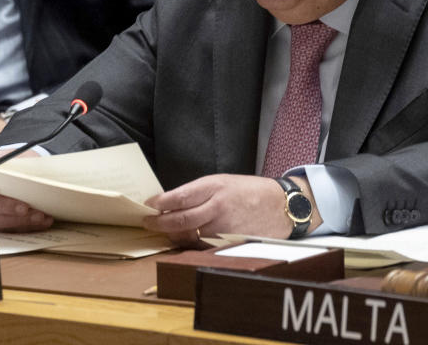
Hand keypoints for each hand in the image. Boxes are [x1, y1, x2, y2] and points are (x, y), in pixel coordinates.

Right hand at [0, 150, 52, 231]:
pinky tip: (43, 220)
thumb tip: (24, 176)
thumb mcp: (16, 156)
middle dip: (6, 207)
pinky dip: (28, 225)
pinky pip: (10, 228)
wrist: (23, 169)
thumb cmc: (17, 161)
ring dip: (20, 220)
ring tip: (39, 215)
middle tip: (24, 207)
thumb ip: (14, 165)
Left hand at [142, 174, 321, 245]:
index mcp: (214, 187)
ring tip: (164, 229)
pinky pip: (202, 246)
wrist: (280, 206)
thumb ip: (198, 191)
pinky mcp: (229, 243)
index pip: (180, 196)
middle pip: (180, 220)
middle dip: (159, 222)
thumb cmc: (248, 191)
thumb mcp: (222, 181)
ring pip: (189, 236)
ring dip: (172, 234)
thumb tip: (171, 201)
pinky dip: (189, 243)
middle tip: (147, 221)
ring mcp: (223, 228)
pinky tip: (183, 239)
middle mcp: (218, 207)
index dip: (161, 202)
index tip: (149, 204)